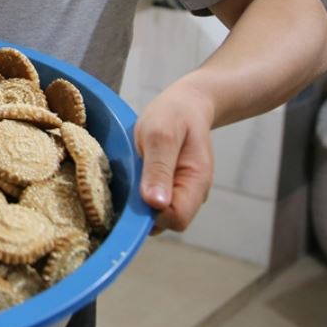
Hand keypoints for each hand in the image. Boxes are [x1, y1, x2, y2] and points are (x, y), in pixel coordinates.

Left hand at [134, 85, 215, 233]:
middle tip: (131, 178)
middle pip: (167, 222)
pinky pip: (155, 203)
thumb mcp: (160, 136)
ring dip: (140, 201)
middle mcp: (193, 194)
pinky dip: (141, 195)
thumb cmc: (172, 116)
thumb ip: (158, 169)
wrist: (185, 104)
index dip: (153, 212)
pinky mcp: (171, 188)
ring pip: (159, 215)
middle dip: (144, 208)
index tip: (136, 189)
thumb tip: (155, 204)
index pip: (176, 218)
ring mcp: (183, 192)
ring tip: (133, 172)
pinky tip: (135, 175)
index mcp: (196, 183)